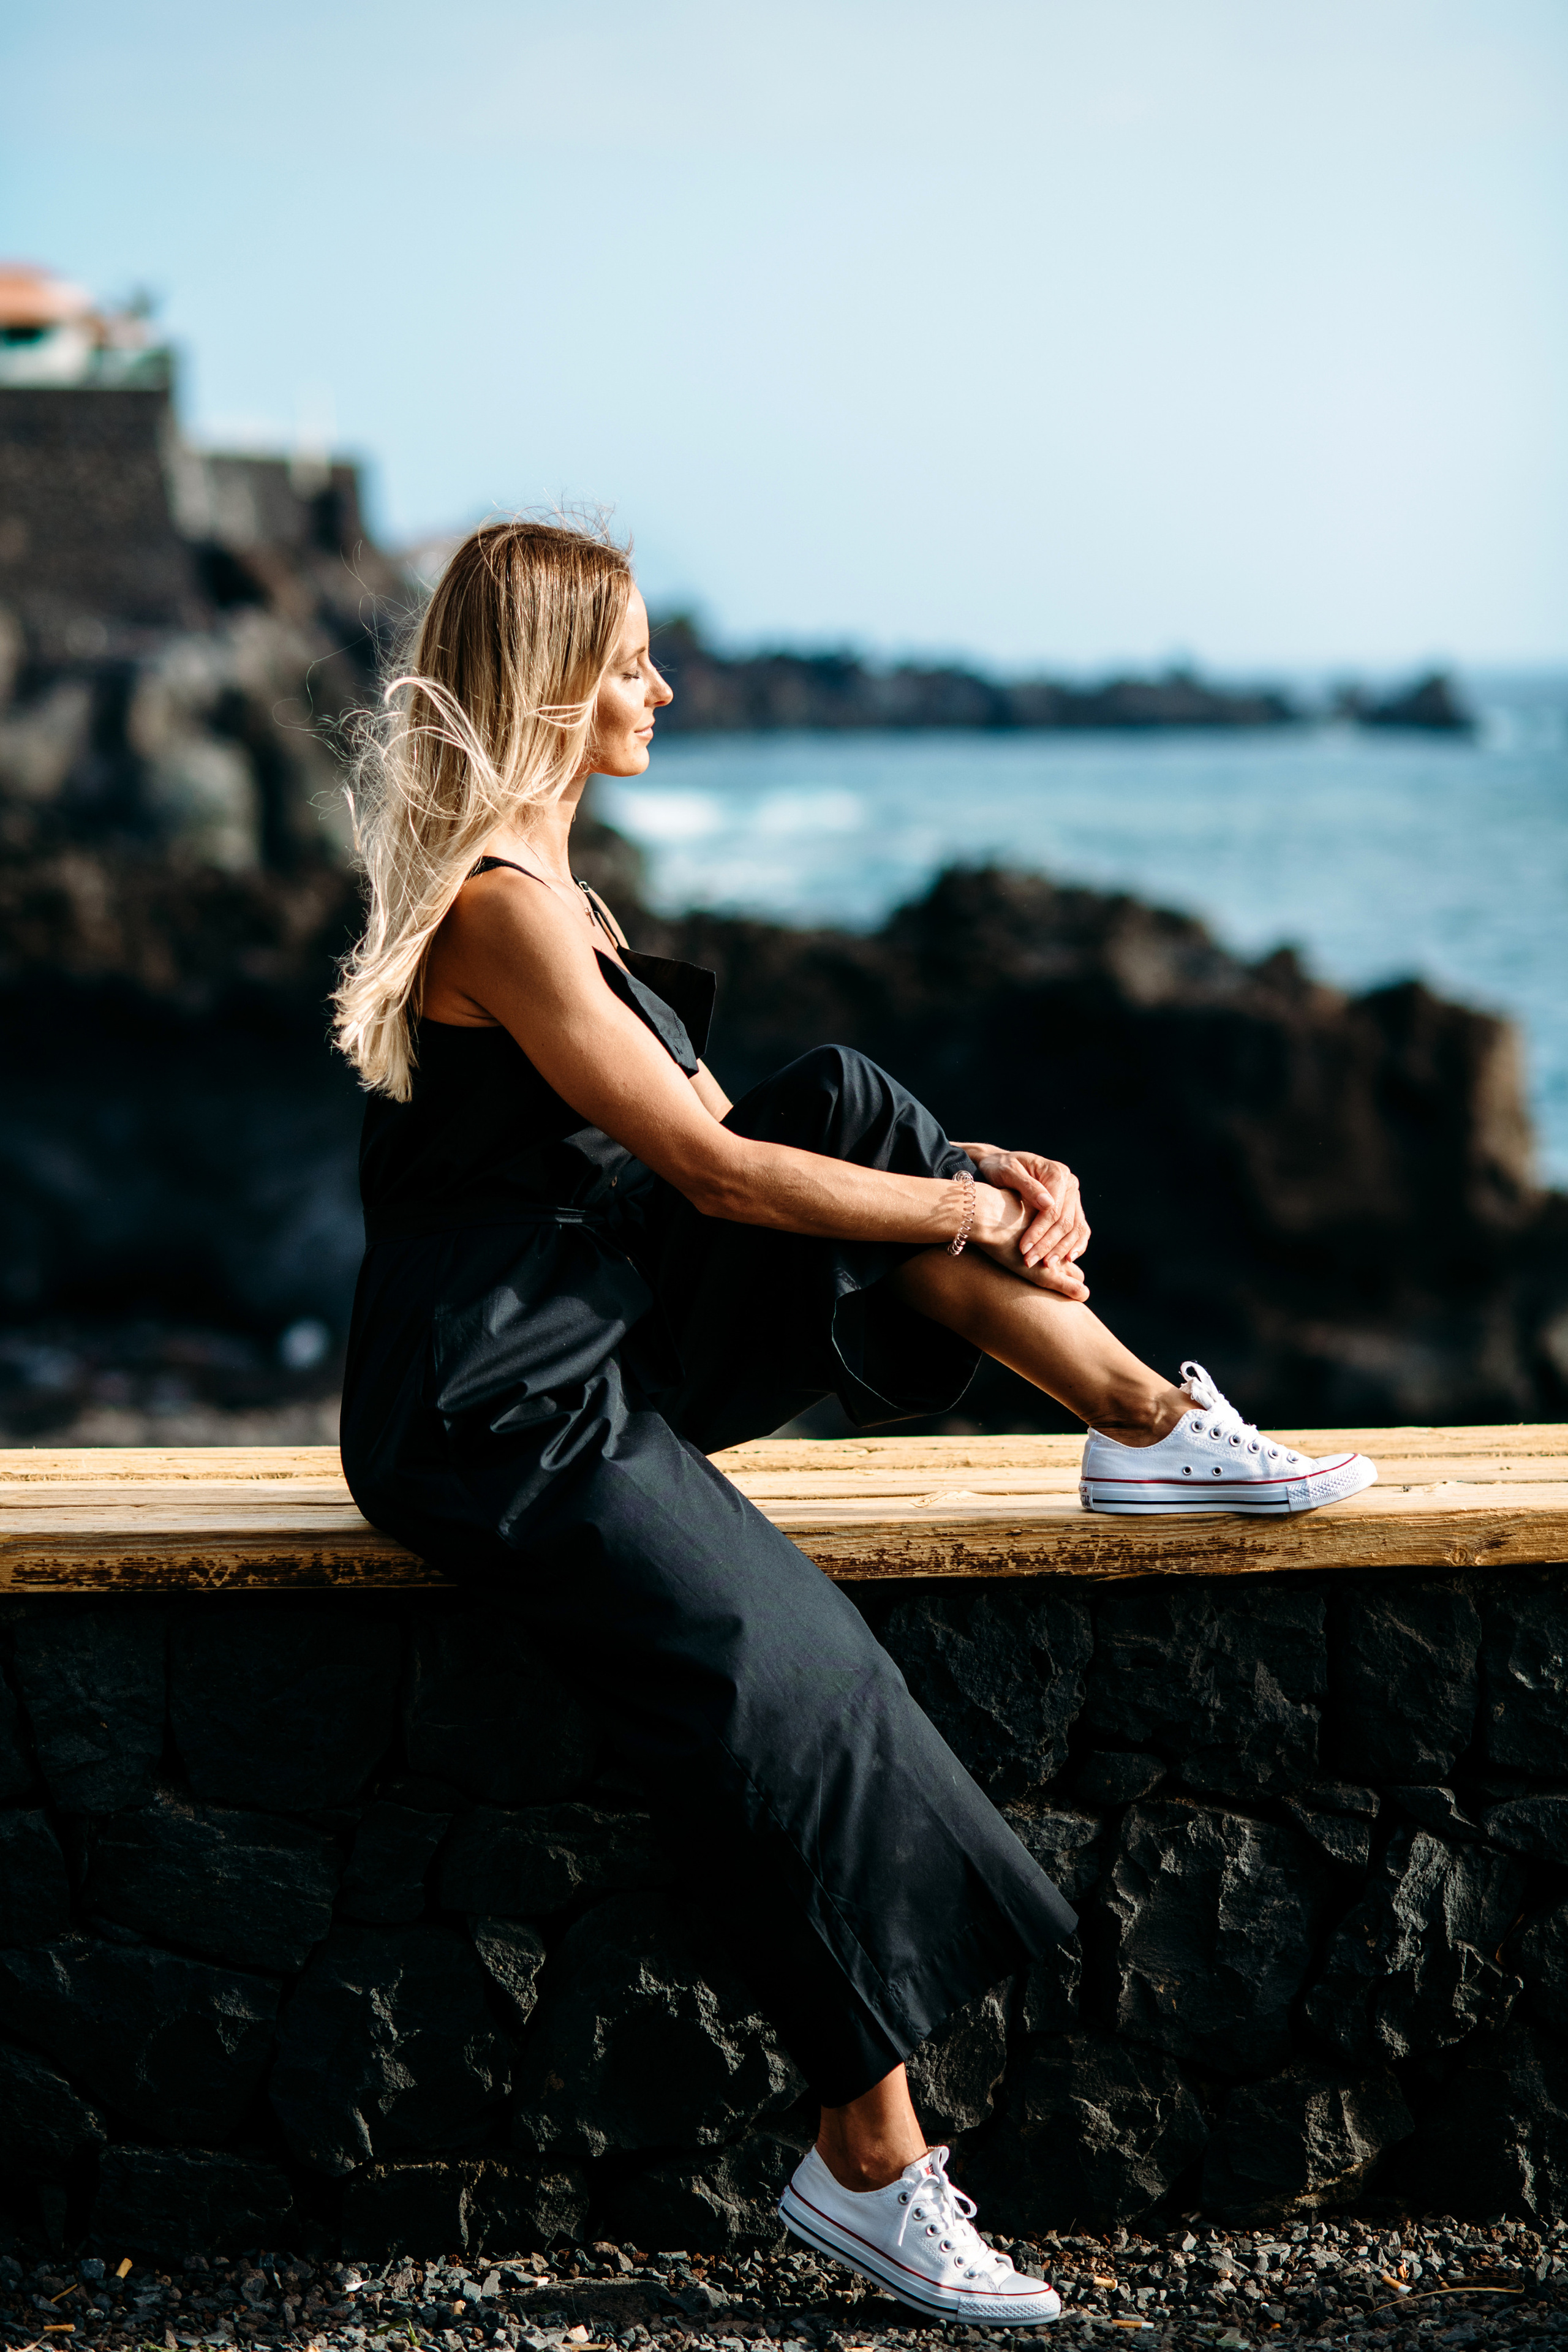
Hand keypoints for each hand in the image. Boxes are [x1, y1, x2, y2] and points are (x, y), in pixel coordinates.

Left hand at [958, 1144, 1090, 1298]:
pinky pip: (1080, 1229)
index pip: (1053, 1210)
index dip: (1039, 1232)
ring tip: (1046, 1265)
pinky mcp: (1072, 1207)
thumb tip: (1048, 1203)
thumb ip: (1027, 1186)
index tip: (1023, 1248)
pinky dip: (1076, 1245)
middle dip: (1048, 1245)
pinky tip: (1067, 1259)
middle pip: (1065, 1221)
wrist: (1001, 1164)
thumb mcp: (1007, 1172)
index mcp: (1057, 1173)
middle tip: (1030, 1262)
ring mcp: (1073, 1196)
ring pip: (1075, 1228)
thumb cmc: (1000, 1167)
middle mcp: (1070, 1184)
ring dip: (1062, 1249)